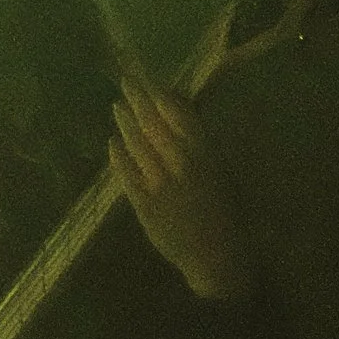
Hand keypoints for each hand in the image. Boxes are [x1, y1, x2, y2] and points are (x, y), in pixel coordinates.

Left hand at [111, 67, 253, 302]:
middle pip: (154, 125)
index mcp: (205, 155)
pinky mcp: (144, 204)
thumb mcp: (221, 173)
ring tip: (118, 107)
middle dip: (139, 101)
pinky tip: (113, 143)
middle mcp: (181, 165)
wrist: (216, 255)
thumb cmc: (225, 213)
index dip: (162, 97)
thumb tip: (183, 117)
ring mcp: (160, 185)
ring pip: (138, 146)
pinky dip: (119, 157)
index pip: (180, 116)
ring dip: (126, 124)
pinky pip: (127, 175)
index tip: (151, 84)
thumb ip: (201, 147)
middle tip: (126, 83)